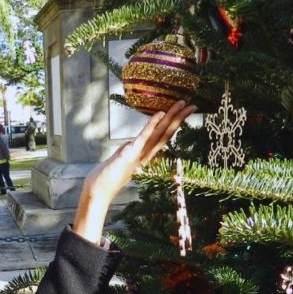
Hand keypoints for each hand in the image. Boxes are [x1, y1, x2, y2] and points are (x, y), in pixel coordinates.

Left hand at [72, 100, 196, 242]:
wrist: (99, 190)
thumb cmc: (108, 175)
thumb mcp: (121, 159)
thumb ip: (128, 151)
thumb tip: (130, 144)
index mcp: (145, 154)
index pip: (163, 136)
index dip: (174, 124)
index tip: (184, 112)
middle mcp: (146, 154)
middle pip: (167, 133)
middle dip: (179, 118)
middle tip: (192, 105)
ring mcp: (140, 154)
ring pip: (159, 133)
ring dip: (171, 117)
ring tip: (182, 104)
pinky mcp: (130, 153)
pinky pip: (144, 136)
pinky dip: (152, 124)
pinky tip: (160, 113)